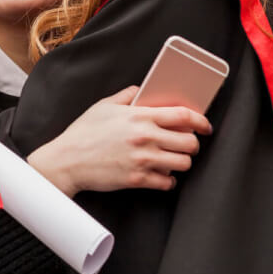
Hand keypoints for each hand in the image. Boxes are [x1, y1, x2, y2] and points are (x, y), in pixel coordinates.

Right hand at [27, 86, 211, 197]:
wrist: (67, 160)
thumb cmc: (83, 132)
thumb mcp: (103, 105)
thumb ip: (126, 96)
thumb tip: (140, 91)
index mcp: (140, 116)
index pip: (183, 116)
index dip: (200, 121)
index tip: (205, 125)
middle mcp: (145, 138)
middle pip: (189, 142)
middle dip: (193, 144)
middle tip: (188, 144)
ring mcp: (143, 160)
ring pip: (182, 164)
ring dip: (182, 162)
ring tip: (174, 159)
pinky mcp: (137, 179)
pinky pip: (166, 182)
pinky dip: (168, 180)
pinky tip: (161, 174)